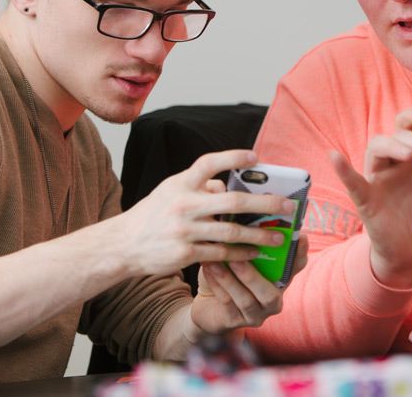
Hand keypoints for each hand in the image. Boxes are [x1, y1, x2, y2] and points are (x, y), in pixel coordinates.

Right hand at [111, 150, 294, 277]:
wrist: (123, 245)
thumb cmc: (153, 215)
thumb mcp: (171, 191)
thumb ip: (199, 186)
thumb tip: (228, 185)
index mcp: (180, 183)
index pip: (208, 163)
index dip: (232, 158)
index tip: (256, 157)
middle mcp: (183, 204)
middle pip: (232, 200)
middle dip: (264, 203)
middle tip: (287, 206)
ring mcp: (184, 230)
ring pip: (231, 231)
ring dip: (259, 235)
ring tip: (278, 237)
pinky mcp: (184, 253)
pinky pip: (220, 253)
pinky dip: (240, 254)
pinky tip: (255, 254)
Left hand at [191, 234, 309, 335]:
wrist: (208, 304)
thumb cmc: (228, 273)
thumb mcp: (240, 256)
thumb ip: (246, 241)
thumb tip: (243, 212)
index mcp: (279, 281)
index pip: (296, 268)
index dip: (299, 254)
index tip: (300, 237)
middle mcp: (273, 300)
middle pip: (270, 294)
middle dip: (253, 276)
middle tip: (238, 258)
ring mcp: (255, 315)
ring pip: (246, 300)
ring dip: (230, 280)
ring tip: (216, 262)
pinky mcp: (235, 322)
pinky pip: (227, 305)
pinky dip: (217, 286)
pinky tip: (208, 270)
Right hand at [330, 106, 411, 287]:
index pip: (410, 128)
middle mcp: (395, 164)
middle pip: (396, 136)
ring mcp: (379, 180)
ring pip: (375, 149)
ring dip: (392, 146)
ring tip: (410, 156)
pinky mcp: (367, 200)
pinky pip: (352, 181)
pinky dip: (343, 169)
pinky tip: (336, 156)